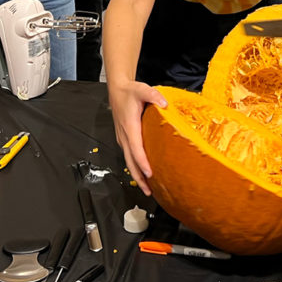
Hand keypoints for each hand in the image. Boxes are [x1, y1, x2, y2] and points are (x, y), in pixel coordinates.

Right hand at [108, 80, 167, 195]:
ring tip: (147, 188)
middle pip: (130, 162)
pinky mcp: (124, 139)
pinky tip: (144, 173)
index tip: (150, 174)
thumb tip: (164, 104)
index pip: (136, 149)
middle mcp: (124, 136)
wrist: (117, 90)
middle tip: (149, 191)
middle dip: (139, 178)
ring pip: (129, 161)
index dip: (142, 163)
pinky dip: (135, 167)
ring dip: (137, 175)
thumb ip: (154, 95)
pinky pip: (129, 156)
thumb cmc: (129, 91)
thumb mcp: (142, 89)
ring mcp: (123, 138)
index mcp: (130, 127)